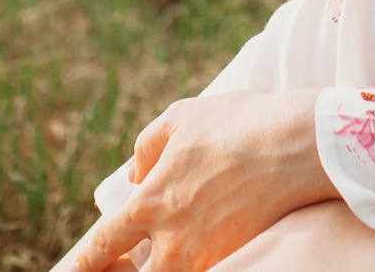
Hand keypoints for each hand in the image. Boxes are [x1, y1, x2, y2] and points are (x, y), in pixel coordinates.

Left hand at [50, 91, 333, 271]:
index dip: (85, 260)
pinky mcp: (235, 260)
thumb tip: (137, 173)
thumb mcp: (182, 117)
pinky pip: (207, 270)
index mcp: (148, 205)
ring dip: (163, 266)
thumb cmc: (239, 124)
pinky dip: (198, 264)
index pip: (102, 245)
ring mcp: (204, 256)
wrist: (298, 146)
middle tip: (123, 265)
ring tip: (165, 254)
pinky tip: (200, 250)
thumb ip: (147, 146)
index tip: (76, 267)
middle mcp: (171, 241)